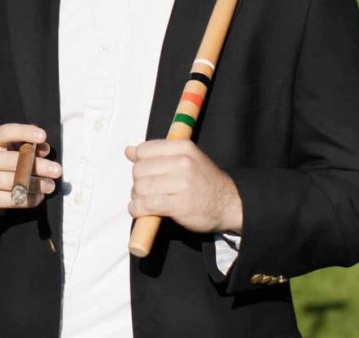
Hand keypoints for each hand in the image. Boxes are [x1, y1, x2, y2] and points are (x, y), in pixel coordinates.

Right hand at [0, 124, 60, 219]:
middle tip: (57, 170)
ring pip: (13, 182)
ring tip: (50, 186)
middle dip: (38, 165)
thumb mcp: (9, 151)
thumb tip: (44, 148)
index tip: (43, 136)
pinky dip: (28, 199)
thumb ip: (27, 147)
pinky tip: (39, 197)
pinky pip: (11, 199)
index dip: (24, 132)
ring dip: (36, 184)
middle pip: (13, 160)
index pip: (5, 132)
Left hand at [125, 140, 242, 233]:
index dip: (139, 163)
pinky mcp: (180, 204)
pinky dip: (138, 209)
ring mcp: (182, 183)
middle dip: (137, 183)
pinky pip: (147, 204)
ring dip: (137, 198)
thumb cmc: (204, 182)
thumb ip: (158, 154)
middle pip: (140, 170)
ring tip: (144, 202)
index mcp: (183, 147)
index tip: (146, 173)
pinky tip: (139, 211)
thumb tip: (129, 151)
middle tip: (144, 192)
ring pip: (141, 187)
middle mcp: (183, 162)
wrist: (230, 203)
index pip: (144, 150)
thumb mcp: (186, 159)